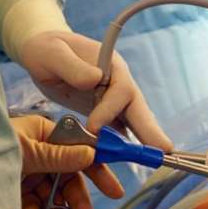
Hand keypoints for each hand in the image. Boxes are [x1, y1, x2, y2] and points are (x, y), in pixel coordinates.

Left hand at [12, 115, 123, 208]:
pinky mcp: (13, 192)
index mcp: (43, 134)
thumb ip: (61, 155)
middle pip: (67, 180)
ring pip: (51, 197)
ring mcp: (25, 173)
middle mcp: (37, 153)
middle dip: (73, 203)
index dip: (98, 171)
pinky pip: (33, 207)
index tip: (114, 190)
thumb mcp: (27, 150)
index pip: (80, 151)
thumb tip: (91, 155)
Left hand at [18, 30, 172, 150]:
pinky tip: (133, 158)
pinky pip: (120, 129)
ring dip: (145, 140)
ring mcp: (115, 99)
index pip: (120, 90)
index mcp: (111, 66)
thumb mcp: (52, 53)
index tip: (93, 127)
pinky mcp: (107, 113)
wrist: (43, 54)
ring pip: (134, 120)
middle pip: (138, 108)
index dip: (110, 110)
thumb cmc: (46, 50)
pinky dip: (125, 145)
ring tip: (157, 158)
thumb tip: (95, 78)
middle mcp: (119, 83)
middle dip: (150, 130)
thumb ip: (72, 66)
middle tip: (164, 150)